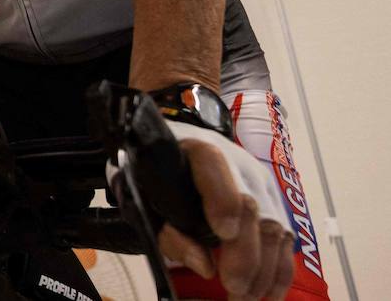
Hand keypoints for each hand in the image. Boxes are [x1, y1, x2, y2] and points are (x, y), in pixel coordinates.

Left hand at [158, 123, 293, 300]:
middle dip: (246, 253)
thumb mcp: (149, 201)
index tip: (223, 233)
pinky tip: (269, 293)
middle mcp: (234, 162)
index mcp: (193, 149)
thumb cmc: (160, 180)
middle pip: (251, 204)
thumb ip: (170, 232)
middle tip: (234, 287)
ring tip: (246, 297)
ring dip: (264, 269)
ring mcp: (259, 182)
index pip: (212, 163)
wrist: (180, 156)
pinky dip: (280, 269)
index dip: (222, 198)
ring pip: (274, 224)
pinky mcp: (274, 201)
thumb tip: (204, 265)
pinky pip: (285, 236)